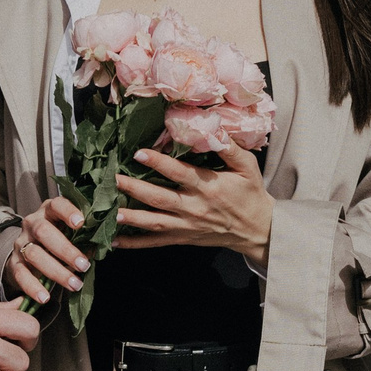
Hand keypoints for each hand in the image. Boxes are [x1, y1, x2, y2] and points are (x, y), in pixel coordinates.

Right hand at [6, 196, 91, 306]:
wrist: (28, 255)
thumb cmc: (57, 241)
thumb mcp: (70, 235)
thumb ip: (83, 239)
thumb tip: (99, 247)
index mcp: (49, 212)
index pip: (56, 205)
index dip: (68, 212)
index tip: (81, 223)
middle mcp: (32, 224)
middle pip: (44, 232)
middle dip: (65, 250)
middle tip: (83, 265)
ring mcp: (21, 243)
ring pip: (34, 254)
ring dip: (56, 271)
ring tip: (74, 284)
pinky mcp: (14, 263)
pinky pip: (21, 274)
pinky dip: (33, 287)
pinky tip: (45, 297)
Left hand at [114, 145, 273, 269]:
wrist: (258, 229)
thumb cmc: (250, 193)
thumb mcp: (247, 166)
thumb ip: (229, 147)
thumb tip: (211, 127)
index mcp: (209, 187)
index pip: (180, 173)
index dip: (159, 163)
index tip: (139, 153)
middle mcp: (196, 208)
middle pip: (161, 198)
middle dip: (135, 189)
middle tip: (114, 180)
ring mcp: (188, 225)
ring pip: (156, 223)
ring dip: (132, 218)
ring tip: (112, 212)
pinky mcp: (184, 238)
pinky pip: (158, 242)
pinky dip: (137, 243)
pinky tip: (117, 241)